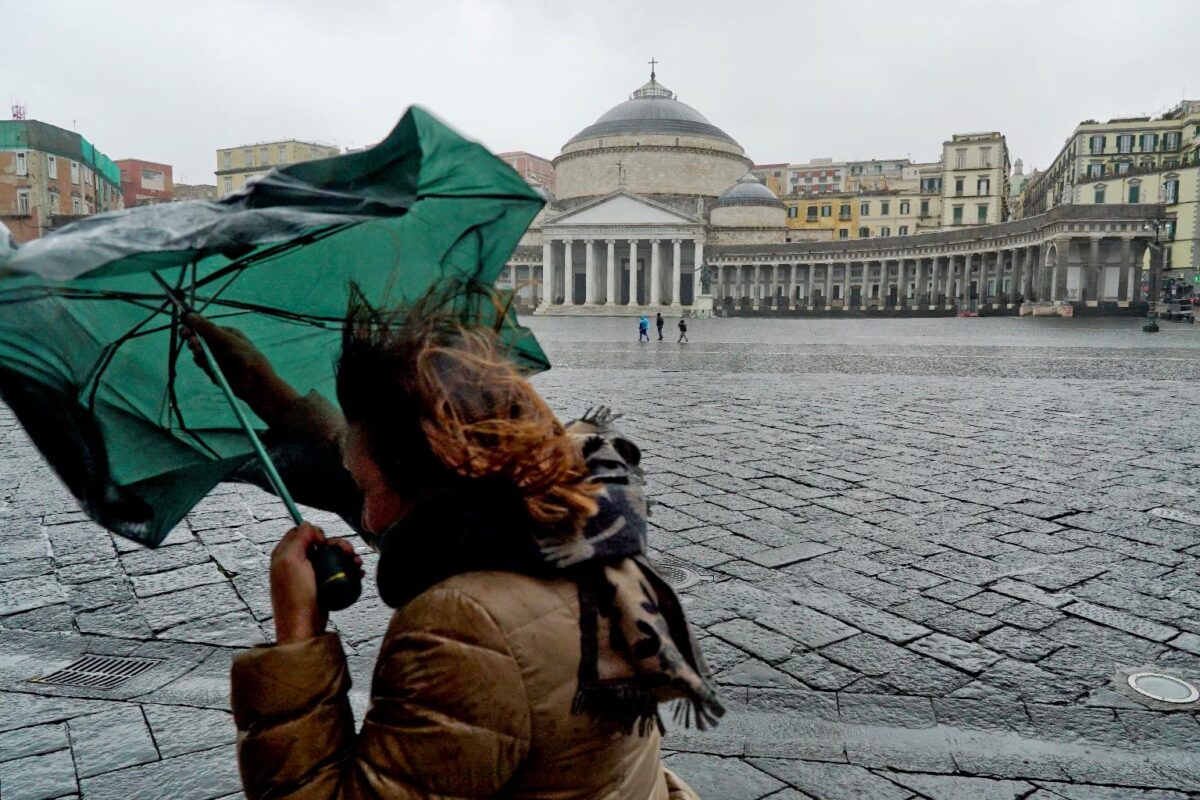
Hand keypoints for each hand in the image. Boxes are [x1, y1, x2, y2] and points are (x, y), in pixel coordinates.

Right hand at [180, 312, 299, 424]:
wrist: (256, 383)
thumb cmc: (248, 357)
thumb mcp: (228, 340)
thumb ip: (209, 329)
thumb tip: (190, 315)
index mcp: (225, 334)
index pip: (204, 327)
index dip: (192, 327)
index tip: (184, 329)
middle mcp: (219, 344)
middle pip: (198, 338)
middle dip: (192, 339)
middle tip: (191, 341)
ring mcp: (216, 357)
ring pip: (198, 352)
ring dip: (197, 351)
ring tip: (200, 352)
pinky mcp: (213, 369)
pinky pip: (202, 364)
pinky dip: (203, 364)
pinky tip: (209, 365)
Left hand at [269, 523, 362, 644]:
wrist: (304, 627)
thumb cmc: (295, 596)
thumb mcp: (292, 561)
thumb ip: (299, 538)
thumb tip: (310, 526)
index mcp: (284, 554)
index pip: (300, 532)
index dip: (315, 533)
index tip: (324, 543)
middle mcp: (295, 563)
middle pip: (320, 544)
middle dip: (337, 545)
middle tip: (349, 552)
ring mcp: (308, 576)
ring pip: (330, 557)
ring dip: (346, 557)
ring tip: (358, 564)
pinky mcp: (320, 587)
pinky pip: (336, 572)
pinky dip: (348, 570)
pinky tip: (358, 573)